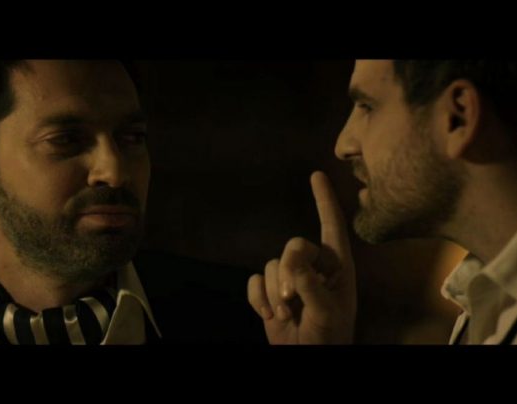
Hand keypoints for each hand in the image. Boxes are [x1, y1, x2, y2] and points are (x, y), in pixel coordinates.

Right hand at [247, 171, 356, 343]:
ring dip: (276, 294)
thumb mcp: (326, 312)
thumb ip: (311, 285)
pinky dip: (259, 299)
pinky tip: (269, 315)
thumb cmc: (329, 336)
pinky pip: (256, 280)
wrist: (307, 358)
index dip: (324, 200)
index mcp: (337, 266)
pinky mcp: (269, 291)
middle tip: (292, 299)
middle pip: (293, 246)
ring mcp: (290, 278)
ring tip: (286, 315)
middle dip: (289, 273)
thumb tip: (291, 258)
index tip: (316, 174)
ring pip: (272, 265)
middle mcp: (313, 266)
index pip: (331, 226)